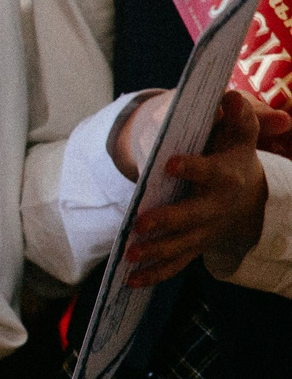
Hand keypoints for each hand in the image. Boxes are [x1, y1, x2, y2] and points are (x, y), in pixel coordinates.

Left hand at [123, 88, 289, 286]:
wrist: (250, 196)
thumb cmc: (234, 156)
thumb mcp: (240, 135)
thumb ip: (237, 117)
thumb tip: (231, 98)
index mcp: (225, 176)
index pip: (208, 171)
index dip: (192, 168)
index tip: (170, 162)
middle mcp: (215, 207)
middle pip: (192, 216)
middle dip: (168, 221)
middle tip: (141, 223)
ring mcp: (204, 230)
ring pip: (181, 244)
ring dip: (156, 251)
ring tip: (129, 255)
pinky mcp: (192, 245)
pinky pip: (175, 263)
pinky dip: (155, 273)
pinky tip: (130, 280)